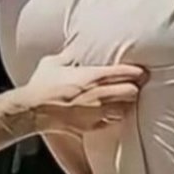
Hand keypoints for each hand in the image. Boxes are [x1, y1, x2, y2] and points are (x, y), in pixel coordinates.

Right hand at [20, 54, 146, 133]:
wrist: (33, 110)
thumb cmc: (41, 86)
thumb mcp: (52, 63)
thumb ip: (68, 55)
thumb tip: (74, 47)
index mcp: (91, 76)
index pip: (125, 73)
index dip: (137, 72)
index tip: (141, 72)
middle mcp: (99, 95)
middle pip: (131, 92)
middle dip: (135, 87)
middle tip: (136, 84)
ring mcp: (97, 112)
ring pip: (126, 108)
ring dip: (127, 102)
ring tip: (126, 98)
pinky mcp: (92, 126)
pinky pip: (113, 121)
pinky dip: (116, 115)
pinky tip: (113, 112)